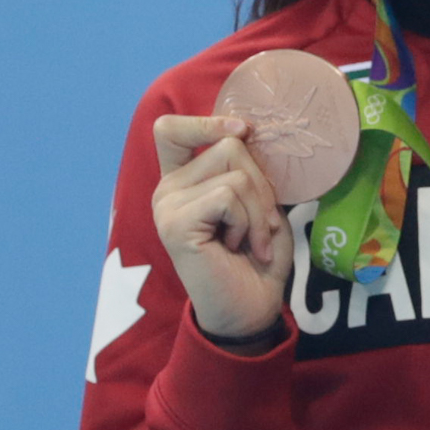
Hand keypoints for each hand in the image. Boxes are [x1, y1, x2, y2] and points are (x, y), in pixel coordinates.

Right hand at [148, 115, 288, 344]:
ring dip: (259, 210)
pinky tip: (237, 247)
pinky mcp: (175, 223)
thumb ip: (249, 172)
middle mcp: (168, 188)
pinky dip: (248, 222)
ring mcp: (167, 205)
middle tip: (262, 225)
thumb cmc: (257, 258)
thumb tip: (250, 135)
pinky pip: (228, 196)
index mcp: (183, 180)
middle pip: (228, 146)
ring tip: (251, 240)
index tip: (242, 130)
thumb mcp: (260, 206)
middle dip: (262, 185)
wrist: (250, 308)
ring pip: (235, 172)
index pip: (170, 129)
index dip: (206, 121)